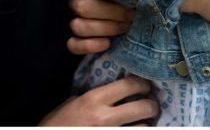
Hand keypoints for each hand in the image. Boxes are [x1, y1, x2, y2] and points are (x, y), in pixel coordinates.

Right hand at [39, 75, 157, 125]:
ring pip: (143, 128)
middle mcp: (105, 118)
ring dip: (145, 124)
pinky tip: (135, 129)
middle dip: (151, 104)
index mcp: (94, 99)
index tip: (145, 84)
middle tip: (151, 104)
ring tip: (144, 121)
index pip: (129, 85)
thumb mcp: (74, 101)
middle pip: (142, 107)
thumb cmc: (59, 123)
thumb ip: (95, 94)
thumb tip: (115, 86)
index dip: (142, 83)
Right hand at [67, 0, 134, 55]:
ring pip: (77, 26)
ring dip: (105, 28)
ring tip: (125, 27)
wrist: (121, 17)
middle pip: (83, 7)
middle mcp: (75, 0)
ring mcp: (72, 20)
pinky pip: (73, 45)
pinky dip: (89, 46)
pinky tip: (107, 43)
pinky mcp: (73, 40)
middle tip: (131, 15)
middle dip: (111, 13)